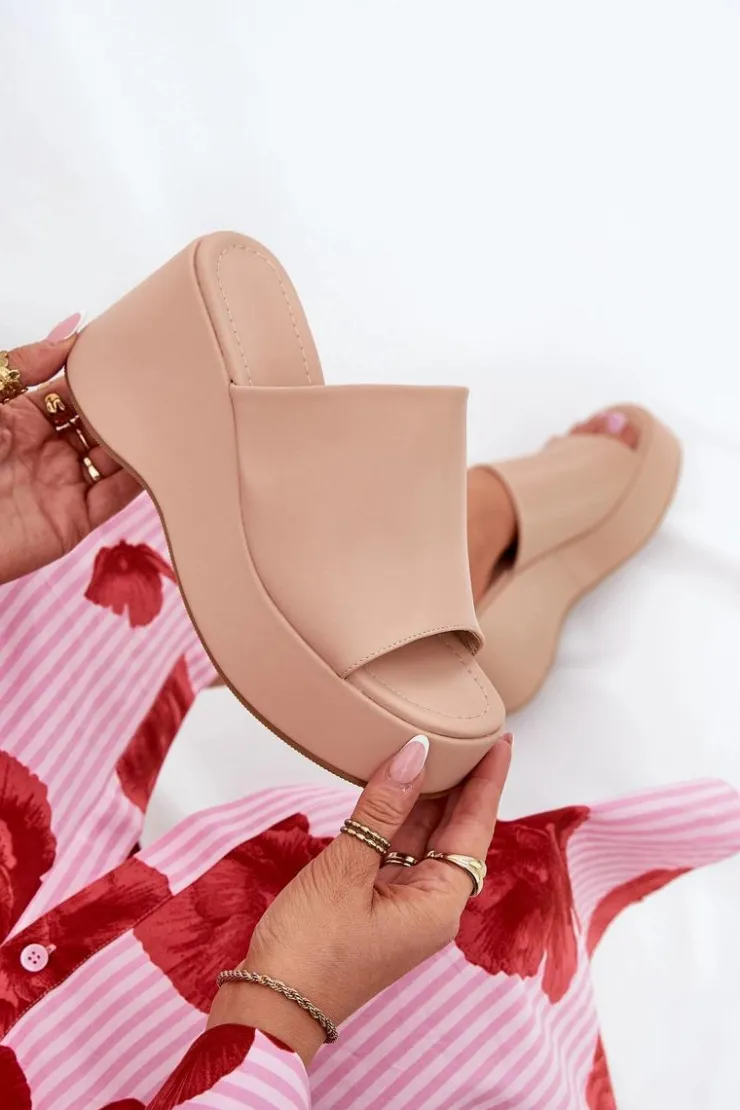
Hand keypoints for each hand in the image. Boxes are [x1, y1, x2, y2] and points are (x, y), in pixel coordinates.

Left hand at [0, 333, 139, 584]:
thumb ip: (19, 366)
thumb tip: (67, 340)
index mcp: (19, 418)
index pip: (73, 391)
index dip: (100, 375)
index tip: (127, 354)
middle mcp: (45, 451)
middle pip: (100, 423)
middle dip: (126, 405)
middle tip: (155, 383)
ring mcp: (62, 485)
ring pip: (114, 456)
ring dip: (139, 438)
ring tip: (167, 414)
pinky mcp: (73, 520)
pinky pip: (116, 496)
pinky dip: (139, 478)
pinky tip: (157, 455)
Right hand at [208, 733, 512, 1063]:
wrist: (270, 1006)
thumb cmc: (308, 950)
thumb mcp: (346, 868)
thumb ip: (382, 807)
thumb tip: (415, 754)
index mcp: (438, 904)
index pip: (475, 828)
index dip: (487, 781)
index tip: (499, 740)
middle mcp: (430, 906)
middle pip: (456, 832)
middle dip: (462, 783)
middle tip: (467, 733)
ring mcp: (403, 907)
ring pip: (425, 840)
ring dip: (428, 797)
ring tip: (433, 748)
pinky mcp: (376, 905)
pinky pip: (398, 851)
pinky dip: (398, 818)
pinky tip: (393, 787)